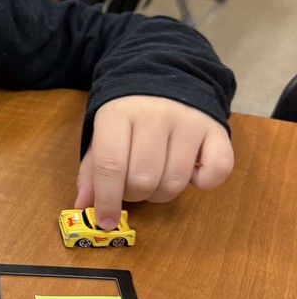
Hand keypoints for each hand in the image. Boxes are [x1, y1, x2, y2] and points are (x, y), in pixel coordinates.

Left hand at [75, 96, 234, 229]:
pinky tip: (189, 170)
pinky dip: (202, 182)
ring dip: (162, 192)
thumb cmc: (129, 116)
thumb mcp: (103, 135)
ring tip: (158, 175)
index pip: (110, 165)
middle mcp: (155, 114)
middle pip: (143, 179)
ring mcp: (188, 120)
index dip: (107, 200)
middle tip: (134, 185)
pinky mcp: (216, 129)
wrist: (165, 76)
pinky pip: (215, 172)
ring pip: (174, 182)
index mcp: (118, 114)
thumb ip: (92, 171)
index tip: (106, 221)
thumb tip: (83, 206)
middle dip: (135, 194)